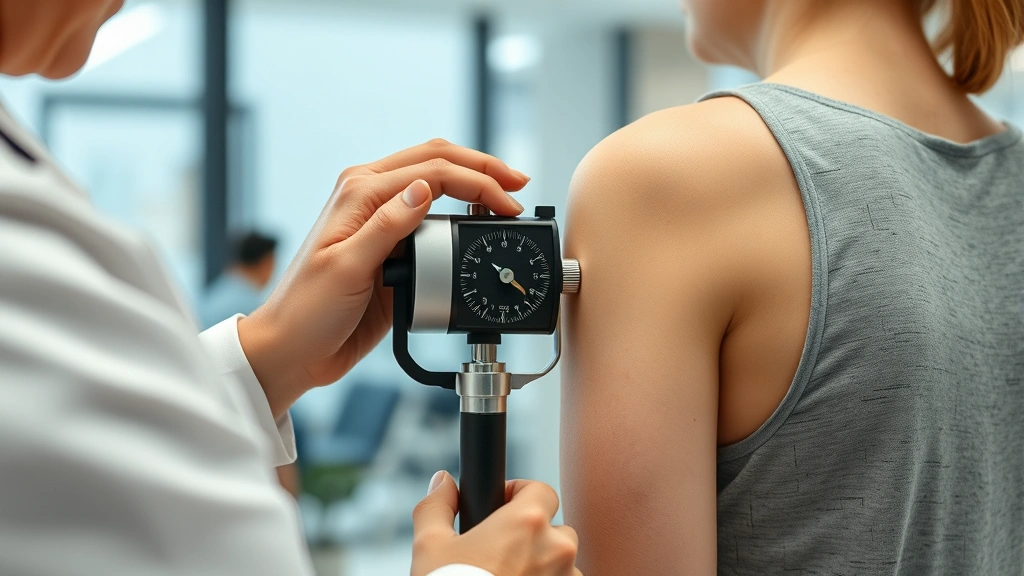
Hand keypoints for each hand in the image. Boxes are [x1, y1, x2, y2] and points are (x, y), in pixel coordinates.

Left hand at [237, 140, 528, 416]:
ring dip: (473, 186)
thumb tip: (424, 189)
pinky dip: (460, 216)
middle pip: (437, 162)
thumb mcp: (347, 266)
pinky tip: (477, 225)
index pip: (431, 170)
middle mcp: (372, 198)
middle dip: (482, 169)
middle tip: (518, 185)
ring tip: (505, 204)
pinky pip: (433, 220)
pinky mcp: (391, 248)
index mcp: (359, 192)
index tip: (507, 201)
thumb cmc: (307, 310)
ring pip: (437, 184)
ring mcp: (382, 221)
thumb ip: (387, 225)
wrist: (294, 349)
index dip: (476, 180)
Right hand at [411, 472, 581, 575]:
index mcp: (527, 523)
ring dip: (544, 567)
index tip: (503, 505)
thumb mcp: (428, 546)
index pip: (541, 490)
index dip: (520, 493)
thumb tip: (442, 482)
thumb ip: (436, 506)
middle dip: (534, 535)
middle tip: (503, 549)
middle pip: (556, 528)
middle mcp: (556, 549)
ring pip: (563, 565)